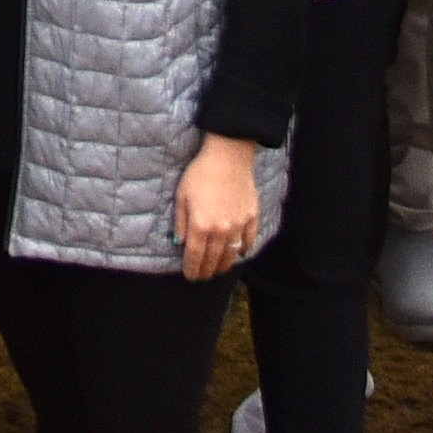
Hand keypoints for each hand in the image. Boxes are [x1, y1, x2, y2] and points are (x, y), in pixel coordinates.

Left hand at [174, 135, 273, 279]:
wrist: (228, 156)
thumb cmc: (201, 173)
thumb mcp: (182, 195)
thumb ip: (181, 222)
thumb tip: (180, 242)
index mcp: (201, 225)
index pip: (195, 257)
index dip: (192, 270)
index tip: (190, 276)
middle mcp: (221, 230)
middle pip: (213, 260)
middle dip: (206, 272)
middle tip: (202, 276)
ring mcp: (239, 226)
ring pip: (232, 256)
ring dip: (223, 266)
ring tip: (217, 269)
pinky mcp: (252, 218)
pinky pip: (248, 242)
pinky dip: (243, 251)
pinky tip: (238, 253)